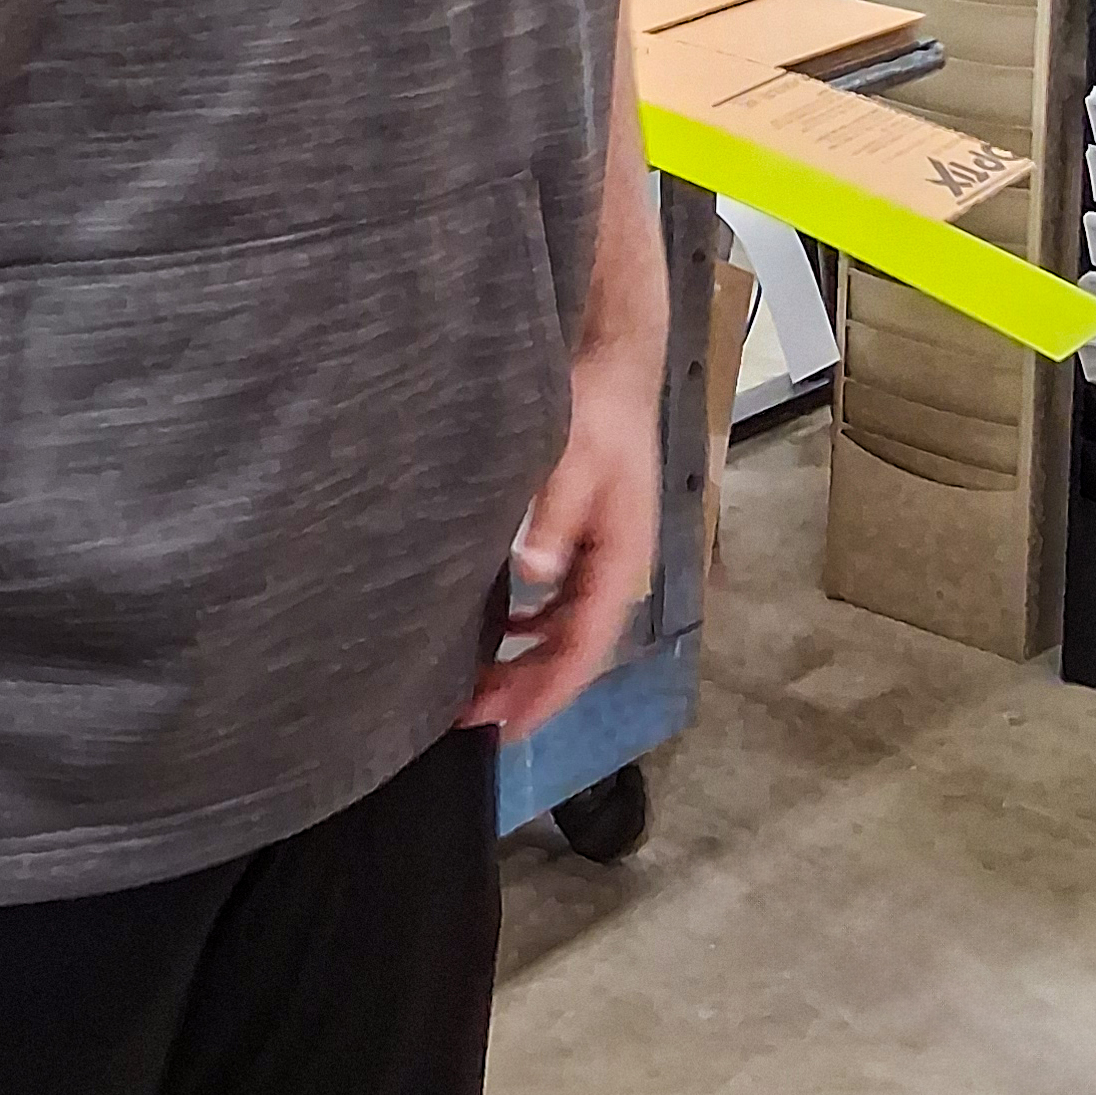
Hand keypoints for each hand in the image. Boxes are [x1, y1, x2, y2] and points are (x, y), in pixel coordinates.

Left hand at [463, 348, 661, 741]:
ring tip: (480, 695)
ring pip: (567, 633)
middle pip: (574, 651)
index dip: (548, 693)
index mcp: (621, 560)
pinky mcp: (589, 545)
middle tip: (473, 721)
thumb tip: (534, 574)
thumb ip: (554, 518)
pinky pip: (561, 607)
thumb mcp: (573, 459)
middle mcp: (618, 571)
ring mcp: (605, 560)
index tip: (509, 726)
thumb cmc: (596, 412)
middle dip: (528, 691)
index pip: (584, 647)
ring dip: (528, 667)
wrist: (615, 368)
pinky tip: (503, 639)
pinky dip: (532, 632)